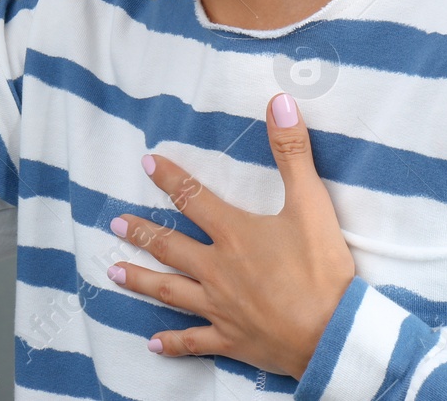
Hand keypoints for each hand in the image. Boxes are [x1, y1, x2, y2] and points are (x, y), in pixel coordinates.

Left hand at [105, 93, 357, 379]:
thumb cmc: (322, 270)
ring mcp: (219, 307)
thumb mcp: (312, 203)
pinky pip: (193, 341)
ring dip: (140, 280)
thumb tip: (280, 102)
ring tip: (114, 272)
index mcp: (234, 234)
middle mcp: (217, 269)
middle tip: (116, 224)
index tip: (147, 162)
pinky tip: (152, 342)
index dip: (169, 177)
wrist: (333, 333)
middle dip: (142, 233)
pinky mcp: (230, 339)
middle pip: (170, 247)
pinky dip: (172, 342)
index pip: (193, 197)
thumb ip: (293, 152)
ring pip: (170, 292)